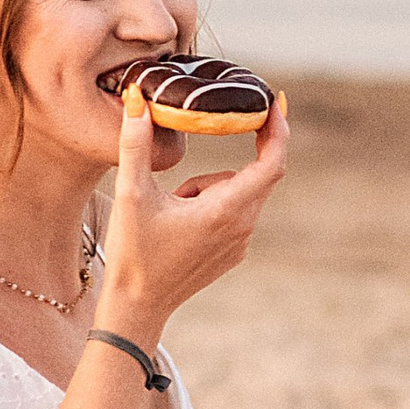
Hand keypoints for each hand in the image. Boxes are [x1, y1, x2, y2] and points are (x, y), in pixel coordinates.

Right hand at [95, 87, 287, 341]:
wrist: (136, 307)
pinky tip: (179, 217)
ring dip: (214, 182)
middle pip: (260, 174)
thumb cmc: (133, 254)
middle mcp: (241, 227)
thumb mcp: (130, 195)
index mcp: (225, 211)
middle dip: (247, 147)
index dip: (279, 130)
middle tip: (233, 119)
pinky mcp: (231, 252)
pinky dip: (214, 201)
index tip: (276, 102)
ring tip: (173, 201)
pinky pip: (234, 212)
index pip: (272, 163)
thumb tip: (136, 101)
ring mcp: (239, 242)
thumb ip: (134, 145)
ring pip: (240, 192)